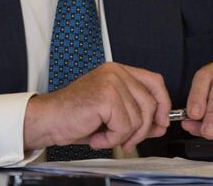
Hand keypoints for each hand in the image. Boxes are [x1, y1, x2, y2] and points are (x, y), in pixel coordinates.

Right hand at [23, 62, 170, 152]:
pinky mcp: (105, 96)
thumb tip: (161, 125)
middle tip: (126, 141)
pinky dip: (111, 139)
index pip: (155, 81)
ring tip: (103, 136)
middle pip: (150, 103)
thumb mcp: (112, 115)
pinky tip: (97, 137)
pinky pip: (124, 126)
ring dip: (122, 136)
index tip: (161, 122)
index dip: (163, 103)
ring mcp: (111, 82)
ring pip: (137, 118)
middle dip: (142, 129)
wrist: (48, 120)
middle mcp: (116, 72)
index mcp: (118, 72)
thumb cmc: (75, 116)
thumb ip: (137, 116)